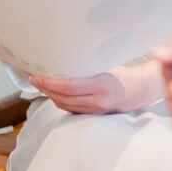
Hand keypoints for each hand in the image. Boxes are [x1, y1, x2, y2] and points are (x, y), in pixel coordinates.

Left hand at [29, 60, 162, 114]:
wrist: (137, 92)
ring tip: (41, 84)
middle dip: (46, 89)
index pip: (68, 87)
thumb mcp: (107, 65)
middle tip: (35, 79)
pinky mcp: (92, 115)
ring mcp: (94, 110)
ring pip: (64, 105)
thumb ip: (88, 65)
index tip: (38, 76)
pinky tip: (54, 92)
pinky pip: (70, 109)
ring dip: (50, 95)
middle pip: (62, 98)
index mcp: (100, 85)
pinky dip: (60, 101)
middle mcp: (96, 101)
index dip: (50, 83)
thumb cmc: (121, 74)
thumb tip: (65, 56)